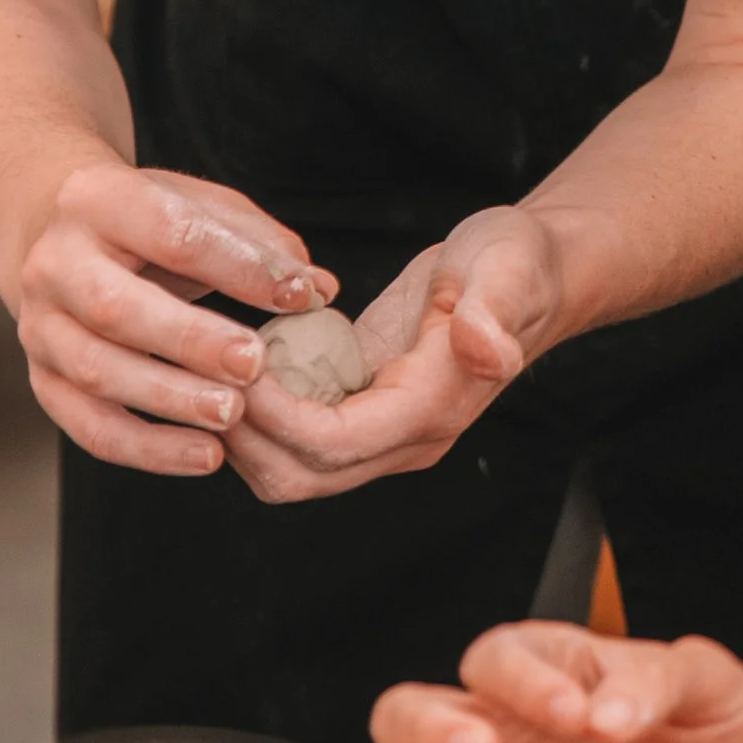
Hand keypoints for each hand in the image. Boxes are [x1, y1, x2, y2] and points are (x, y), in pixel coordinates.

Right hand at [13, 159, 334, 476]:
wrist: (54, 234)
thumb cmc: (148, 222)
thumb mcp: (201, 206)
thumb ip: (261, 244)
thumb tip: (319, 289)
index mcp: (96, 199)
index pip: (171, 233)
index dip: (239, 267)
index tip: (300, 296)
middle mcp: (54, 264)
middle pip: (116, 308)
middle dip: (191, 341)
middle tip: (255, 366)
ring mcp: (39, 326)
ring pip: (97, 372)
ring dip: (170, 400)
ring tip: (234, 417)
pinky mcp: (42, 379)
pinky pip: (88, 425)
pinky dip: (147, 448)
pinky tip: (206, 456)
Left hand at [222, 205, 564, 504]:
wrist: (533, 275)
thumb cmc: (519, 265)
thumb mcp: (509, 271)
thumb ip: (493, 313)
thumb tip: (485, 348)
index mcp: (433, 410)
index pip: (330, 444)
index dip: (273, 414)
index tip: (238, 360)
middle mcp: (405, 440)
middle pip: (298, 477)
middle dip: (242, 434)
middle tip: (208, 365)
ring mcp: (382, 434)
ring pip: (288, 469)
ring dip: (243, 430)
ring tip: (217, 362)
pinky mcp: (363, 414)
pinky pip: (294, 439)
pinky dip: (258, 413)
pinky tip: (243, 359)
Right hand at [369, 622, 742, 742]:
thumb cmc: (735, 734)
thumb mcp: (711, 683)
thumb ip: (655, 681)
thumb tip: (604, 714)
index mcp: (554, 674)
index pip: (492, 658)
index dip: (517, 680)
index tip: (575, 713)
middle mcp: (513, 737)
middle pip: (404, 717)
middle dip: (423, 730)